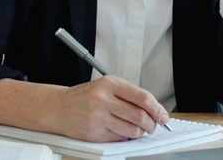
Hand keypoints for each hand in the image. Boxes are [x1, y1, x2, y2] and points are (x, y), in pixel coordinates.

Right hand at [51, 76, 169, 141]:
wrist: (58, 107)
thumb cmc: (85, 97)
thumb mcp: (106, 86)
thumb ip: (129, 95)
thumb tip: (154, 110)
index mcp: (110, 84)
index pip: (142, 97)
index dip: (157, 108)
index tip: (163, 116)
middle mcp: (103, 99)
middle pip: (140, 115)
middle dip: (151, 123)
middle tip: (153, 125)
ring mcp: (98, 117)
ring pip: (132, 129)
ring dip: (139, 132)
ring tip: (137, 128)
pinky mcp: (94, 132)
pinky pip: (120, 137)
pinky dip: (125, 136)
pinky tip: (120, 130)